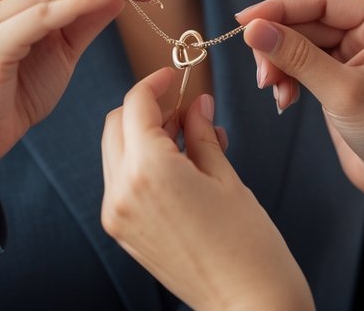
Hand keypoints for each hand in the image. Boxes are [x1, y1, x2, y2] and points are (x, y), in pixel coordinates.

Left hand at [101, 68, 313, 310]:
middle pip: (115, 124)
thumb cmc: (248, 243)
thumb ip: (201, 132)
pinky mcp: (122, 232)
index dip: (155, 83)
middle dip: (145, 109)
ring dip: (142, 136)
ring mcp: (117, 215)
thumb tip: (195, 103)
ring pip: (115, 151)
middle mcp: (122, 191)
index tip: (175, 76)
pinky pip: (121, 181)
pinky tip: (180, 168)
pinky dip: (141, 163)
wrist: (248, 304)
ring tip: (190, 141)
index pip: (136, 105)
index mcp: (148, 171)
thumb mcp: (225, 176)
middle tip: (185, 110)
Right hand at [237, 0, 363, 283]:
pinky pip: (298, 65)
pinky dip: (285, 79)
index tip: (244, 22)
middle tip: (261, 73)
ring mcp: (347, 53)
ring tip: (274, 90)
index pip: (320, 1)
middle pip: (304, 21)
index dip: (279, 8)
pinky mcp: (334, 76)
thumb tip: (254, 30)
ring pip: (296, 44)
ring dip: (279, 65)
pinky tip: (284, 99)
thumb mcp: (342, 91)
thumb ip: (297, 57)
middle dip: (277, 45)